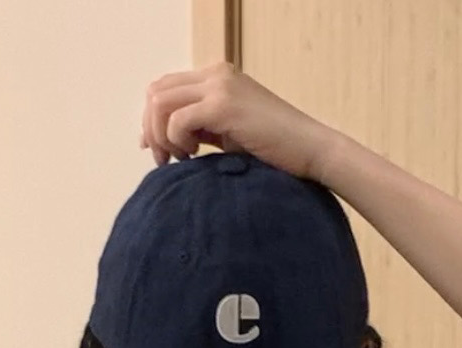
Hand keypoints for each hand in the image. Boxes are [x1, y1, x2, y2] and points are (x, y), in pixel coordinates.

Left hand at [139, 61, 338, 183]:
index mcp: (216, 75)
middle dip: (152, 130)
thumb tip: (154, 139)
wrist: (309, 149)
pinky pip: (177, 120)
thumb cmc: (273, 148)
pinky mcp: (223, 104)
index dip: (152, 120)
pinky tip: (196, 155)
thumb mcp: (226, 132)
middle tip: (166, 160)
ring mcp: (219, 86)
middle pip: (156, 92)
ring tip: (183, 158)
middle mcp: (215, 73)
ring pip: (161, 103)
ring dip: (162, 136)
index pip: (164, 87)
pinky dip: (177, 141)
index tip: (158, 151)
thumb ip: (196, 127)